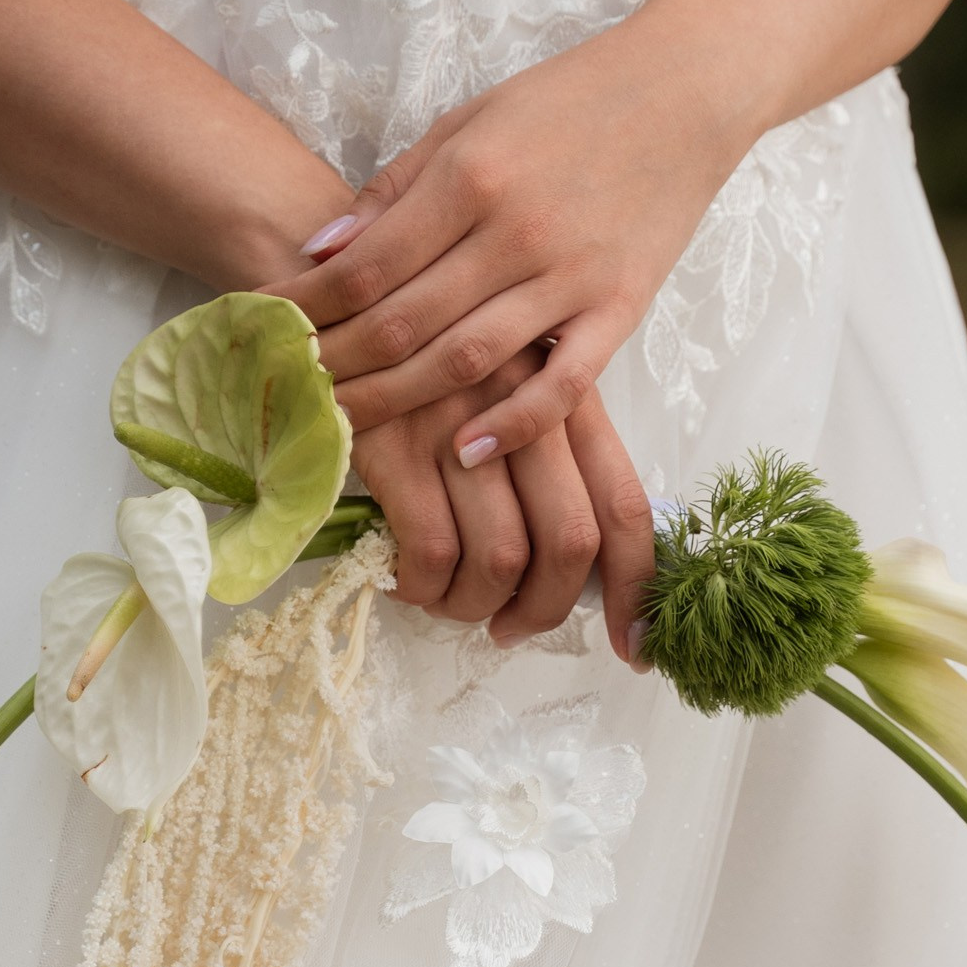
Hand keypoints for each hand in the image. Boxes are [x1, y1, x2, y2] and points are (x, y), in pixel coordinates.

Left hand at [270, 24, 738, 467]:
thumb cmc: (569, 101)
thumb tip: (319, 252)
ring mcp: (570, 277)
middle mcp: (515, 231)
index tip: (264, 336)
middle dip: (334, 366)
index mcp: (471, 176)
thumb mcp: (469, 121)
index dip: (306, 308)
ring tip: (345, 427)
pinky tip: (465, 452)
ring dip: (397, 403)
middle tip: (288, 396)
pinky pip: (563, 385)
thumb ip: (395, 189)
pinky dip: (513, 425)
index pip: (364, 266)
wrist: (686, 90)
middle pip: (401, 323)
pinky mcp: (620, 308)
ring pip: (466, 361)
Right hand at [352, 358, 655, 658]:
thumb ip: (549, 467)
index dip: (635, 588)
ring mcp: (458, 424)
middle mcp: (522, 405)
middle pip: (570, 542)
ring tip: (448, 600)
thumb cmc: (420, 377)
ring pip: (501, 559)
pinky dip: (424, 589)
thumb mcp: (503, 399)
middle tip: (510, 627)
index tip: (633, 644)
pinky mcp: (395, 444)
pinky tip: (406, 582)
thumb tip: (573, 572)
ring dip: (475, 605)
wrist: (330, 322)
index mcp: (564, 398)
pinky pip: (431, 553)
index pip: (624, 503)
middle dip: (545, 610)